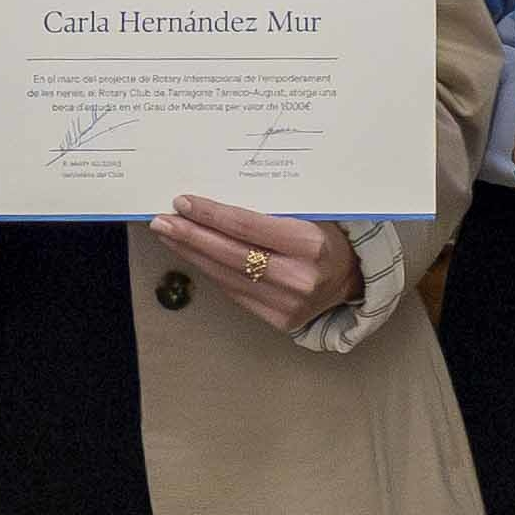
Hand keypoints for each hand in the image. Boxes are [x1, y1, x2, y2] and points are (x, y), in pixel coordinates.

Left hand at [152, 196, 357, 335]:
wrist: (352, 277)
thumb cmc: (327, 234)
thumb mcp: (311, 211)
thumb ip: (272, 206)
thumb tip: (215, 193)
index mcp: (311, 244)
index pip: (247, 227)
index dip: (211, 214)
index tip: (183, 202)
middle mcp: (299, 277)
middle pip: (230, 254)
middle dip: (190, 235)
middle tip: (161, 220)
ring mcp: (289, 304)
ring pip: (227, 276)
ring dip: (193, 255)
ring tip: (169, 235)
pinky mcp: (280, 320)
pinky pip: (235, 293)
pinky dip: (210, 272)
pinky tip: (193, 256)